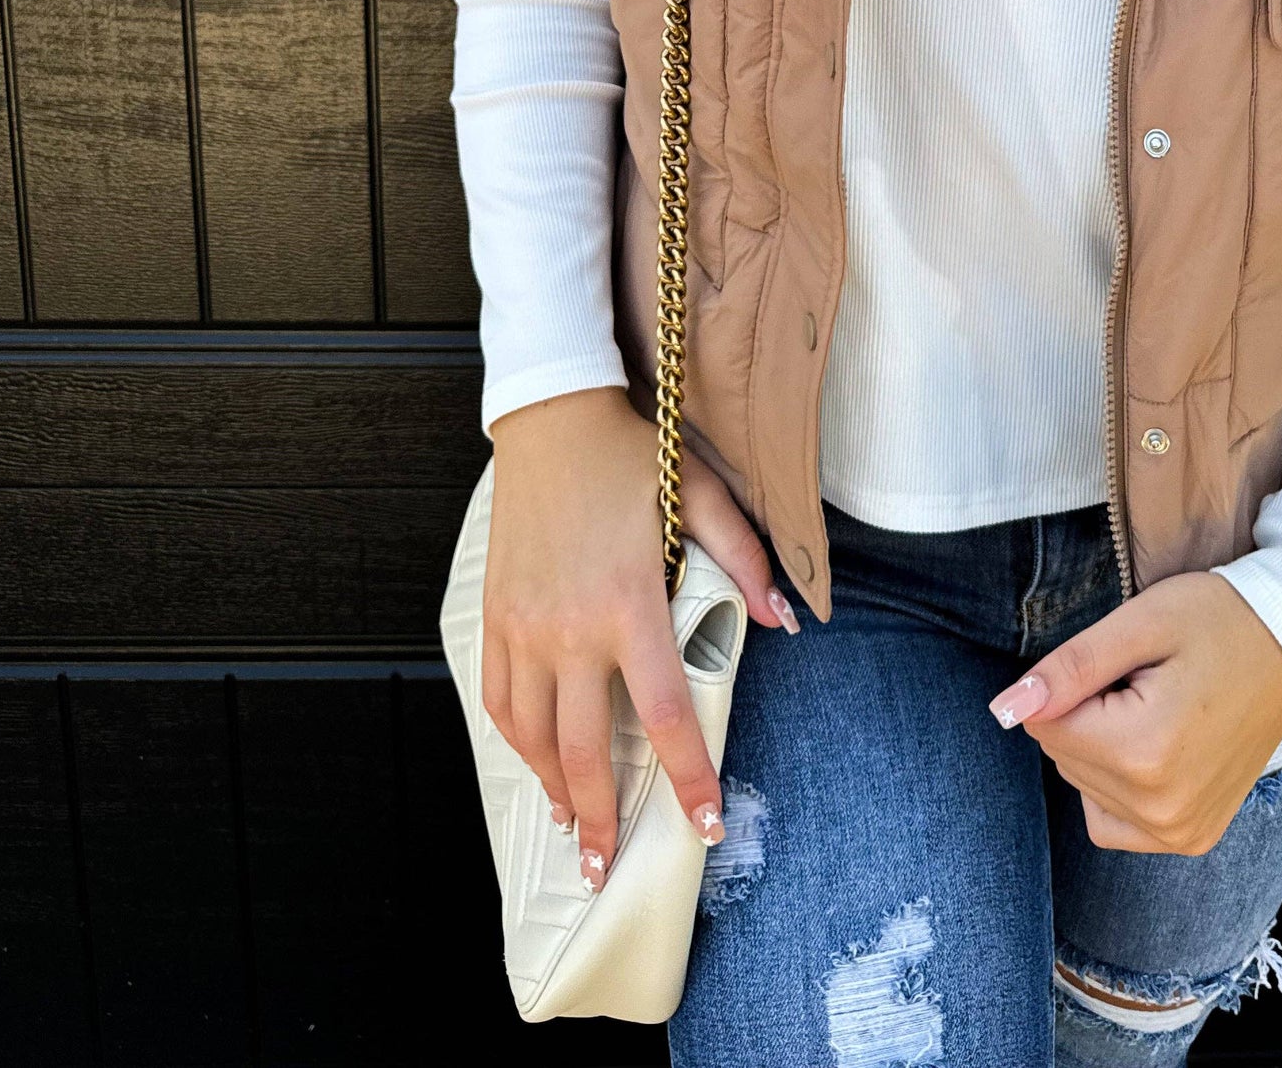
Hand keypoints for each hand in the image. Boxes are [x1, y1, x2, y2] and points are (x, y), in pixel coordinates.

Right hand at [481, 386, 796, 886]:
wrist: (551, 418)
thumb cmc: (630, 456)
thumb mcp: (701, 494)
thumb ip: (744, 561)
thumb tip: (786, 621)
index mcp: (628, 603)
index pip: (664, 713)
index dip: (687, 777)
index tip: (704, 822)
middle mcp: (569, 627)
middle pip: (586, 749)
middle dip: (602, 817)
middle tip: (610, 864)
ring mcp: (524, 626)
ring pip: (535, 737)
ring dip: (556, 790)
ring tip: (576, 825)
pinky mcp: (495, 617)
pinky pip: (501, 701)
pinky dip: (519, 744)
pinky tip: (538, 762)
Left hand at [990, 571, 1281, 854]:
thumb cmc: (1218, 621)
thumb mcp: (1141, 624)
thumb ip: (1069, 669)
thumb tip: (1006, 708)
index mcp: (1146, 754)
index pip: (1047, 726)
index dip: (1073, 683)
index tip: (1125, 662)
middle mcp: (1162, 810)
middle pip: (1064, 758)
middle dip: (1088, 714)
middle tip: (1147, 680)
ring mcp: (1180, 833)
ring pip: (1084, 788)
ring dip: (1101, 748)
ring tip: (1157, 707)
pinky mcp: (1192, 839)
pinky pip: (1115, 823)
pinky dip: (1116, 786)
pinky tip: (1153, 747)